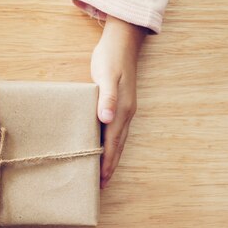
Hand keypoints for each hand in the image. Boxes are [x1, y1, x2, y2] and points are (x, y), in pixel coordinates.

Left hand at [91, 16, 145, 187]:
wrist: (122, 42)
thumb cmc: (111, 59)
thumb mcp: (106, 76)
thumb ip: (106, 98)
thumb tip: (107, 120)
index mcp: (122, 110)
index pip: (113, 143)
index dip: (107, 162)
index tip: (101, 180)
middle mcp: (126, 113)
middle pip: (118, 146)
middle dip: (110, 165)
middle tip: (102, 185)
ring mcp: (125, 109)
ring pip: (119, 139)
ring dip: (112, 156)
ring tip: (104, 172)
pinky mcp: (120, 103)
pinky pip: (116, 129)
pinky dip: (111, 142)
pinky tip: (103, 145)